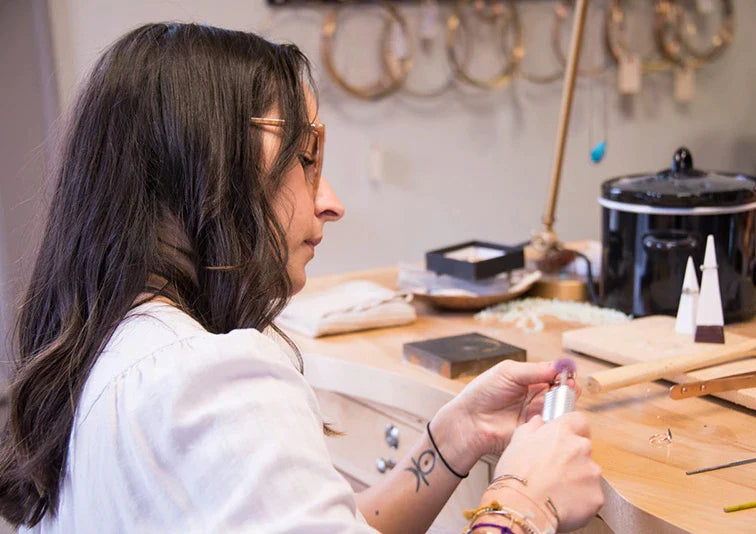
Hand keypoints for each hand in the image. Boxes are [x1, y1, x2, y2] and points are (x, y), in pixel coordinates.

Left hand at [430, 360, 576, 471]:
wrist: (470, 420)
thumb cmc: (483, 392)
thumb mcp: (508, 373)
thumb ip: (535, 370)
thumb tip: (559, 366)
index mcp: (530, 378)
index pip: (554, 373)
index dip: (562, 373)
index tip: (567, 373)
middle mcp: (536, 395)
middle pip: (561, 390)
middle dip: (566, 388)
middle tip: (566, 387)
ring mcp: (537, 413)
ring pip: (560, 408)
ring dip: (562, 404)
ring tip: (556, 401)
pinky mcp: (536, 429)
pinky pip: (553, 425)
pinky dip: (556, 420)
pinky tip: (551, 415)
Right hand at [493, 413, 603, 530]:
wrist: (523, 507)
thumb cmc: (516, 476)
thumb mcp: (516, 444)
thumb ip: (531, 428)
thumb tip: (538, 422)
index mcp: (562, 432)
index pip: (578, 420)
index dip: (572, 429)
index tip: (565, 439)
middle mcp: (581, 448)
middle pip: (583, 449)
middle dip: (572, 458)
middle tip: (553, 471)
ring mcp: (592, 472)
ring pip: (588, 473)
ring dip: (577, 479)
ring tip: (555, 490)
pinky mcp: (597, 496)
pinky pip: (591, 495)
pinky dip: (581, 500)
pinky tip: (563, 503)